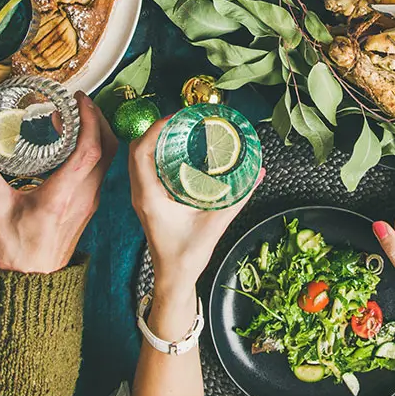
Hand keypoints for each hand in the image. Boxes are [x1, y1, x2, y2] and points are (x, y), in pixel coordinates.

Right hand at [0, 92, 116, 273]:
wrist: (35, 278)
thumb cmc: (16, 247)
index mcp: (62, 196)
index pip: (90, 151)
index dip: (89, 120)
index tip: (78, 99)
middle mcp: (84, 195)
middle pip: (107, 148)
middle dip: (97, 117)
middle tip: (78, 100)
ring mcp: (91, 199)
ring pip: (108, 157)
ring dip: (97, 131)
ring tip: (74, 115)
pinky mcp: (90, 202)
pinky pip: (102, 167)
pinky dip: (94, 146)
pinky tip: (73, 139)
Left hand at [127, 116, 261, 287]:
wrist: (173, 277)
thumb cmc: (187, 255)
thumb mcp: (215, 223)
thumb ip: (238, 198)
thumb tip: (257, 173)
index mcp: (149, 197)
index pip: (141, 152)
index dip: (155, 129)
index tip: (175, 117)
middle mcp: (140, 194)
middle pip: (136, 150)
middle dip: (155, 129)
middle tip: (181, 120)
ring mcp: (141, 197)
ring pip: (138, 159)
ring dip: (154, 141)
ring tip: (179, 130)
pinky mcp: (146, 201)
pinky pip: (144, 169)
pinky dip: (155, 154)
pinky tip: (175, 151)